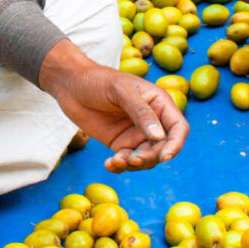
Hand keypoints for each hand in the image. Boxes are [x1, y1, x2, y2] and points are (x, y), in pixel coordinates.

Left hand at [39, 40, 187, 170]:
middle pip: (163, 148)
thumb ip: (141, 112)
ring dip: (134, 164)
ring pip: (146, 159)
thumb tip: (160, 137)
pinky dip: (120, 166)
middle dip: (150, 157)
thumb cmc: (98, 80)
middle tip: (132, 159)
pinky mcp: (120, 144)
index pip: (178, 128)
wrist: (70, 84)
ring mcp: (136, 134)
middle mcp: (152, 121)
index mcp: (159, 103)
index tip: (164, 157)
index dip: (176, 144)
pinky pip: (127, 161)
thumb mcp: (121, 91)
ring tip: (116, 161)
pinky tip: (108, 164)